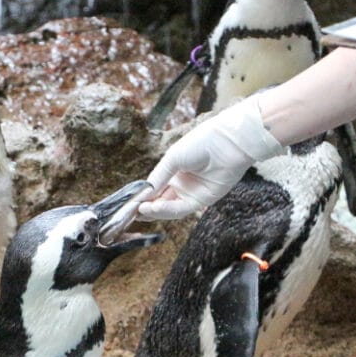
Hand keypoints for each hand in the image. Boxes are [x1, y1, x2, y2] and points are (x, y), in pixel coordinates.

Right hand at [138, 97, 284, 219]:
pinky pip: (181, 209)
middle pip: (159, 200)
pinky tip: (153, 208)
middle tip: (129, 213)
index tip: (127, 203)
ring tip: (140, 211)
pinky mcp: (202, 200)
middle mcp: (181, 183)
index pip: (153, 188)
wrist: (228, 143)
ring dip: (154, 211)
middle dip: (145, 207)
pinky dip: (166, 210)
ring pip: (168, 208)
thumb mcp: (173, 159)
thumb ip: (158, 178)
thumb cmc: (201, 143)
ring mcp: (191, 193)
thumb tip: (142, 195)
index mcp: (172, 171)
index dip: (141, 196)